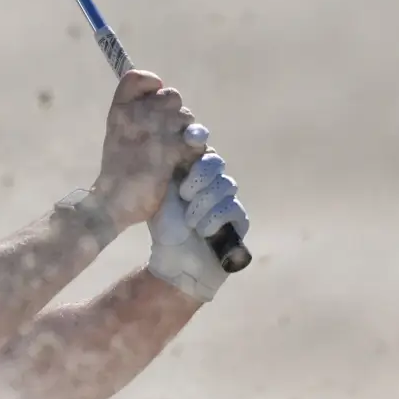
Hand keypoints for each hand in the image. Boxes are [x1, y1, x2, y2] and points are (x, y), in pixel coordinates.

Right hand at [89, 70, 206, 229]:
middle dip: (175, 115)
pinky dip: (193, 152)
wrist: (113, 201)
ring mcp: (156, 131)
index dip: (152, 85)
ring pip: (187, 117)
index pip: (138, 77)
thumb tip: (165, 101)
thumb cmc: (118, 169)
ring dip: (186, 133)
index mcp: (120, 110)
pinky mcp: (172, 150)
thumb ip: (138, 115)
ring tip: (174, 151)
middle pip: (172, 96)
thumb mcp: (119, 133)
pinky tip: (181, 162)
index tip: (153, 100)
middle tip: (167, 136)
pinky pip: (195, 140)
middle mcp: (137, 114)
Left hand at [147, 145, 249, 302]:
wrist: (174, 260)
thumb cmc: (165, 227)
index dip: (196, 138)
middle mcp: (212, 180)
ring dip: (203, 204)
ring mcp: (228, 198)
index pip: (200, 145)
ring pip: (225, 184)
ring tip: (189, 221)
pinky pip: (232, 208)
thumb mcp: (159, 195)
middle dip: (199, 176)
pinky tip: (202, 230)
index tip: (190, 138)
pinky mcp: (239, 219)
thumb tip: (164, 141)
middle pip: (215, 162)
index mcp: (192, 170)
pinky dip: (214, 219)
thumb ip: (166, 169)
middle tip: (184, 194)